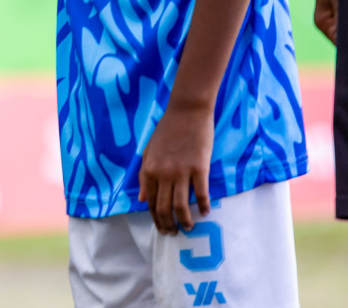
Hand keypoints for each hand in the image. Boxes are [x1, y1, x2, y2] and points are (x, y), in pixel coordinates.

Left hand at [137, 102, 213, 233]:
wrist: (186, 112)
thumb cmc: (167, 131)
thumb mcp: (148, 152)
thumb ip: (145, 176)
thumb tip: (142, 199)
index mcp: (149, 170)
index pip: (151, 202)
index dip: (156, 218)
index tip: (162, 228)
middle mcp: (163, 174)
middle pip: (165, 208)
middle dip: (168, 225)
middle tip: (175, 233)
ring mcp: (181, 172)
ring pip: (181, 205)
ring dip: (185, 221)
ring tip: (189, 228)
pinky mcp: (199, 168)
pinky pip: (201, 193)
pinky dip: (203, 205)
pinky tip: (205, 212)